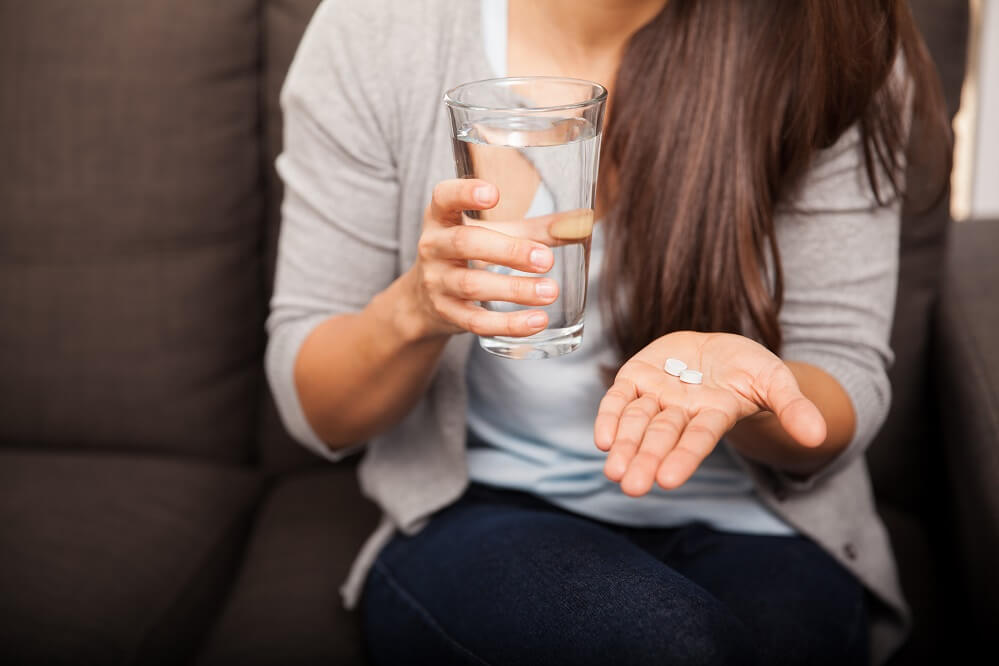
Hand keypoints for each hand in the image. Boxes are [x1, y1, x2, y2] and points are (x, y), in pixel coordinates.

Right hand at [403, 179, 558, 338]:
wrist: (426, 299)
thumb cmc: (470, 254)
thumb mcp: (493, 234)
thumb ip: (535, 229)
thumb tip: (583, 222)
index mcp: (443, 217)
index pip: (444, 197)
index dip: (464, 193)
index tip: (493, 194)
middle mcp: (434, 246)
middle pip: (466, 244)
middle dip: (508, 251)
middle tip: (545, 259)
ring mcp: (437, 282)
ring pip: (473, 285)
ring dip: (515, 290)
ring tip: (550, 291)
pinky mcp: (447, 314)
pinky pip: (477, 322)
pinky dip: (509, 324)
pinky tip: (537, 322)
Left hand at [594, 332, 826, 496]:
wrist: (718, 351)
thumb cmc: (750, 370)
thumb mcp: (776, 380)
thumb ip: (793, 407)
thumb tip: (818, 436)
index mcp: (715, 414)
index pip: (698, 439)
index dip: (683, 458)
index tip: (668, 481)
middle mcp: (682, 411)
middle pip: (662, 437)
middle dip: (646, 461)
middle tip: (630, 487)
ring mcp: (657, 395)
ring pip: (637, 423)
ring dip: (624, 446)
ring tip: (612, 470)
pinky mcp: (637, 377)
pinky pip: (619, 399)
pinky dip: (609, 417)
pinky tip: (601, 440)